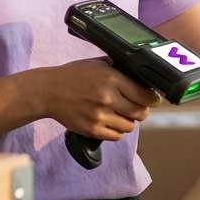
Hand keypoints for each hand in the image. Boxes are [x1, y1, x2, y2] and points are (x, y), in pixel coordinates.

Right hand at [33, 59, 161, 141]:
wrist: (48, 91)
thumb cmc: (73, 76)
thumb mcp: (97, 64)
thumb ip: (119, 69)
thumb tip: (142, 78)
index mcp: (111, 79)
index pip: (145, 95)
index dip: (152, 99)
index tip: (152, 99)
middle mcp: (107, 98)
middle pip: (140, 113)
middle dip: (141, 111)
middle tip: (135, 107)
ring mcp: (100, 116)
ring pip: (129, 126)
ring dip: (127, 121)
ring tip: (119, 114)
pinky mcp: (92, 129)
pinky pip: (116, 136)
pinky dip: (116, 131)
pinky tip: (110, 122)